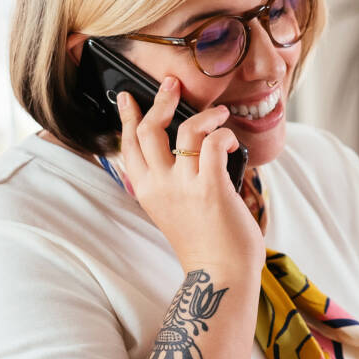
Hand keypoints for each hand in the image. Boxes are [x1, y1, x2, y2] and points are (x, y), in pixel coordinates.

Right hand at [115, 77, 261, 270]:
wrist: (219, 274)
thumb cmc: (204, 244)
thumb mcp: (172, 212)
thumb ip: (171, 185)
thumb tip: (189, 152)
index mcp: (147, 191)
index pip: (127, 146)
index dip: (128, 118)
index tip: (129, 98)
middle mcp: (159, 186)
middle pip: (148, 130)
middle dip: (161, 100)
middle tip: (173, 85)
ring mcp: (183, 186)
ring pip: (185, 130)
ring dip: (205, 116)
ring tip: (219, 114)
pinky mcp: (210, 187)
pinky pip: (213, 144)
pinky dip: (224, 136)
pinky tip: (231, 142)